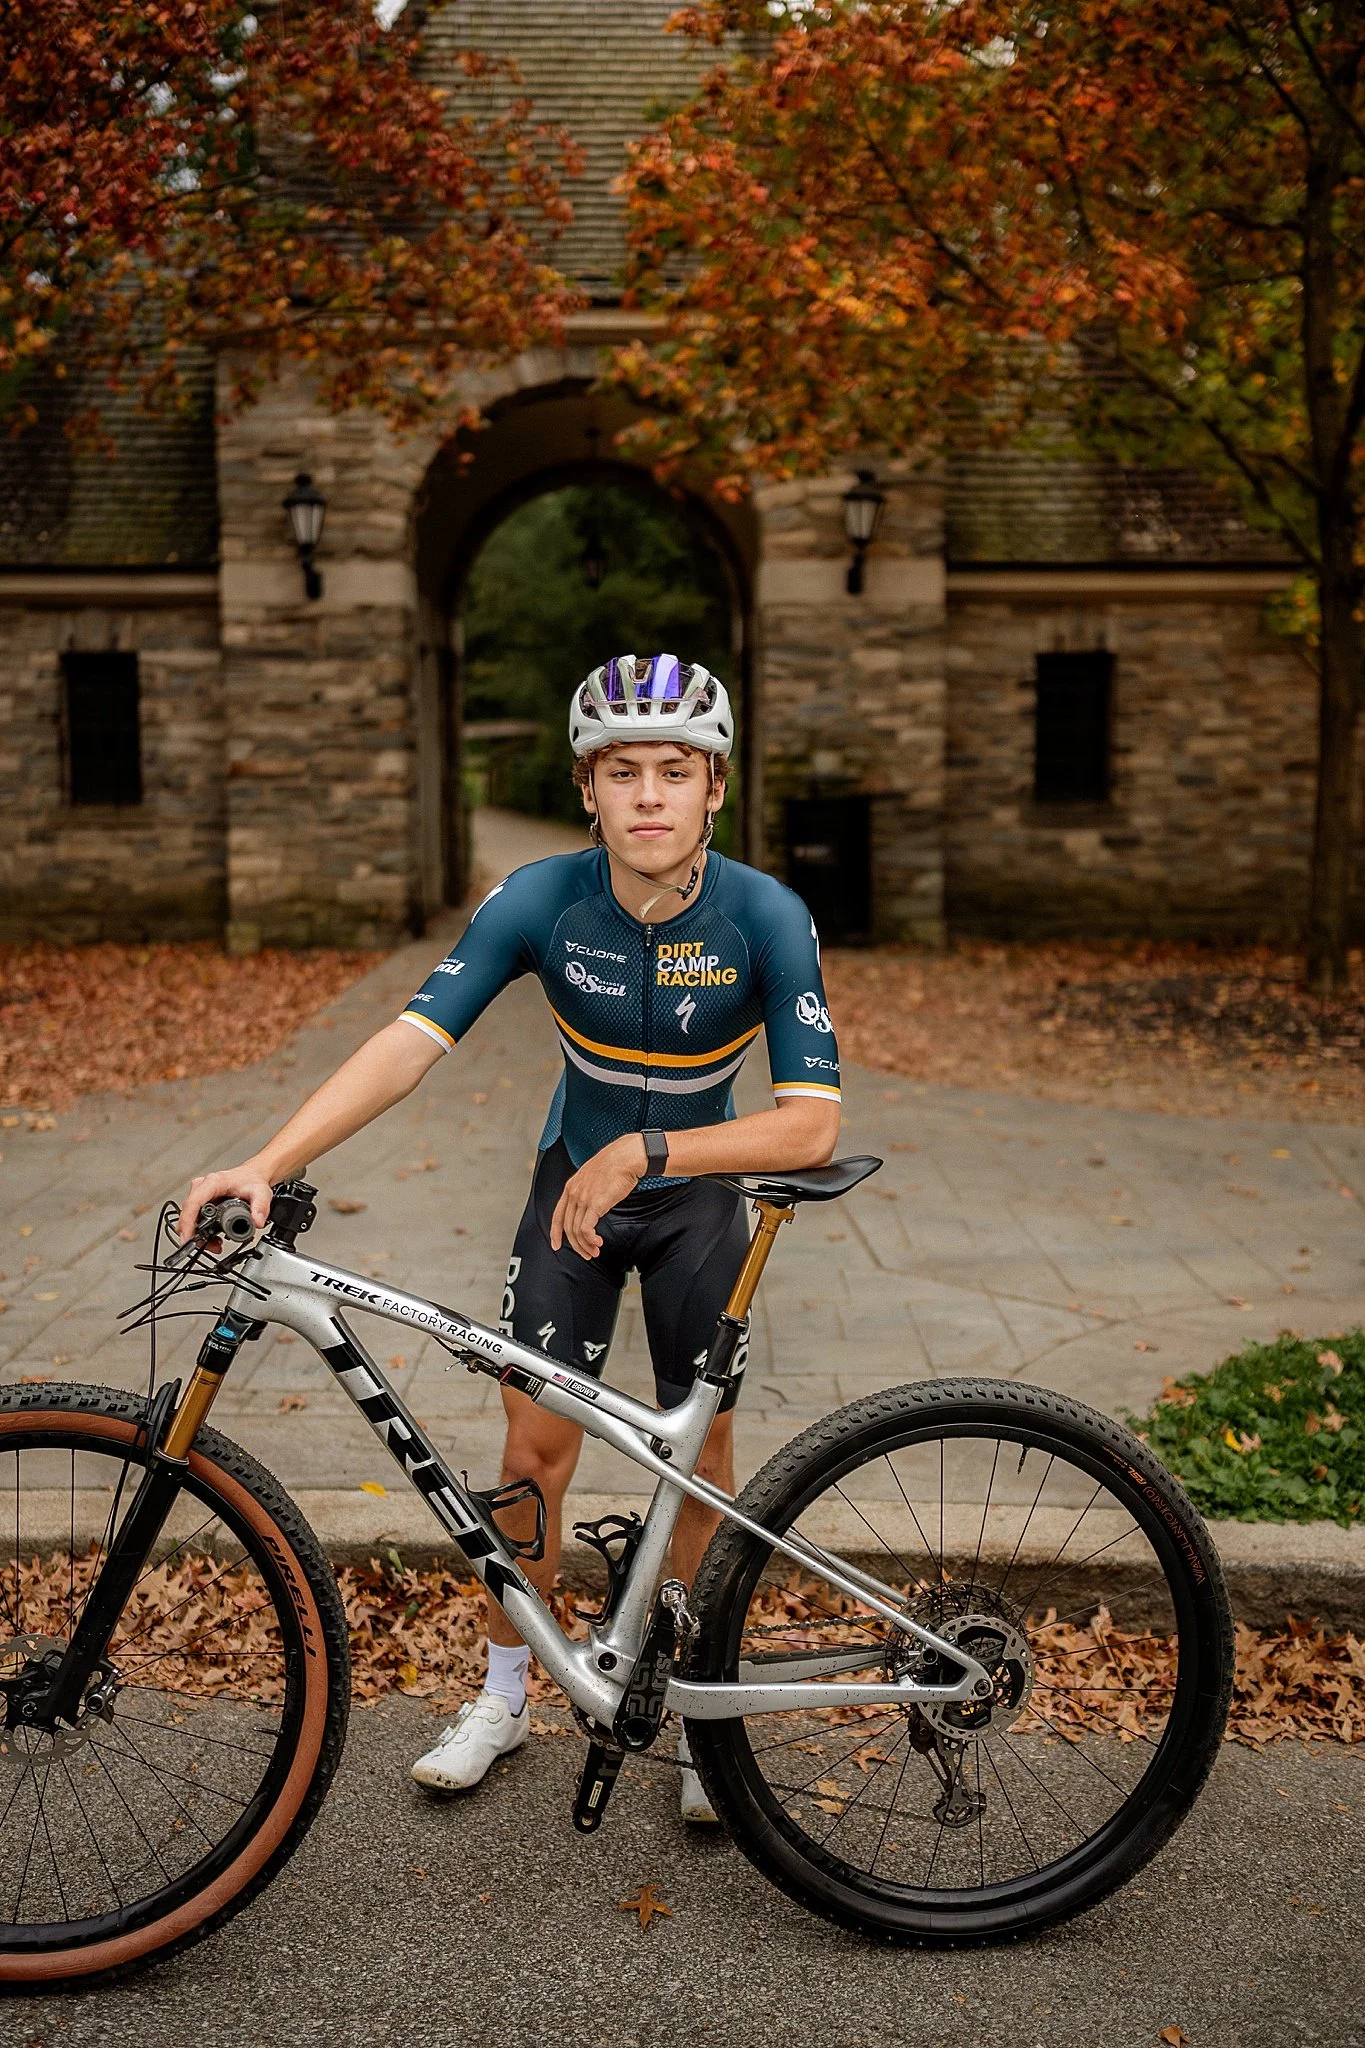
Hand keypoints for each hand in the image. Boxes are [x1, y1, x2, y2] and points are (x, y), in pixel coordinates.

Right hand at [178, 1165, 274, 1244]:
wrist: (252, 1176)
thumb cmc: (252, 1180)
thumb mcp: (261, 1193)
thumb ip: (261, 1207)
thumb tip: (257, 1222)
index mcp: (214, 1182)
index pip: (193, 1203)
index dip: (187, 1222)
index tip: (186, 1238)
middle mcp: (203, 1187)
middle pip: (189, 1214)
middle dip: (196, 1234)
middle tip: (212, 1247)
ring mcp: (200, 1194)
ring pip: (191, 1218)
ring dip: (200, 1235)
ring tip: (217, 1244)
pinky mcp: (201, 1201)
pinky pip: (195, 1218)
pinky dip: (202, 1231)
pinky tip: (214, 1238)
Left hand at [550, 1137, 645, 1258]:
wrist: (627, 1157)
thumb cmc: (615, 1165)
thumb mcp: (593, 1177)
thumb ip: (587, 1191)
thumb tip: (591, 1207)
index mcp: (571, 1187)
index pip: (557, 1215)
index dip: (555, 1232)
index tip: (556, 1245)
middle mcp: (574, 1193)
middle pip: (568, 1227)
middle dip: (576, 1245)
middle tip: (586, 1253)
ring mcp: (583, 1198)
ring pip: (577, 1231)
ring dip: (586, 1245)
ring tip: (595, 1251)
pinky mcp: (595, 1204)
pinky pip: (586, 1229)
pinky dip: (590, 1240)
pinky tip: (598, 1242)